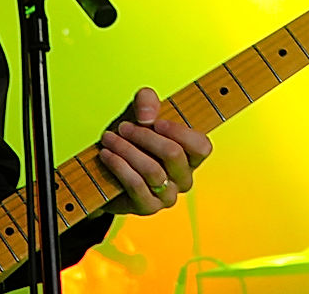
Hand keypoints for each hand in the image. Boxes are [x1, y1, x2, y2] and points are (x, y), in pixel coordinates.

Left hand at [97, 87, 211, 215]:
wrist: (108, 167)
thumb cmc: (132, 137)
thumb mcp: (139, 111)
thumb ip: (147, 101)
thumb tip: (147, 116)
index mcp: (191, 156)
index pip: (201, 146)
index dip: (180, 132)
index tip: (156, 122)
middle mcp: (184, 178)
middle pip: (173, 154)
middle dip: (144, 136)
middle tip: (123, 127)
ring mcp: (167, 195)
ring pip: (152, 170)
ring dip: (126, 150)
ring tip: (109, 138)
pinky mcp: (148, 207)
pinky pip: (136, 186)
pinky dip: (119, 166)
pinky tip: (107, 154)